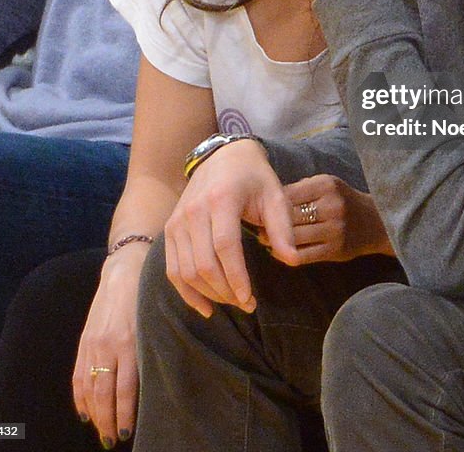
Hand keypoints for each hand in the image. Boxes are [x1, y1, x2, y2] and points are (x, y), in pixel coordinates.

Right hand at [73, 246, 147, 446]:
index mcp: (129, 341)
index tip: (129, 432)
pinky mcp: (84, 340)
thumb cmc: (147, 296)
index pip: (126, 388)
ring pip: (90, 388)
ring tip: (102, 432)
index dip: (125, 413)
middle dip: (108, 421)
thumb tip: (158, 381)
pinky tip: (84, 412)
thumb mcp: (154, 321)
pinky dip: (80, 397)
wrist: (123, 269)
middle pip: (105, 393)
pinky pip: (78, 375)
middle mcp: (108, 345)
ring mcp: (93, 344)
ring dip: (94, 414)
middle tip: (113, 440)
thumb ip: (152, 349)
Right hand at [163, 138, 294, 315]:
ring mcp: (177, 221)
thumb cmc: (254, 177)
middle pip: (203, 263)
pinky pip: (171, 269)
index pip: (225, 246)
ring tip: (233, 302)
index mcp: (221, 198)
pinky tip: (205, 307)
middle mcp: (194, 210)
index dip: (236, 276)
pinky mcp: (170, 230)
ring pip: (186, 270)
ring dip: (208, 294)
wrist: (223, 157)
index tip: (250, 299)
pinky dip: (186, 292)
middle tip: (247, 304)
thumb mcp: (274, 195)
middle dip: (225, 291)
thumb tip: (292, 261)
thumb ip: (283, 228)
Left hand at [257, 175, 394, 262]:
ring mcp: (334, 230)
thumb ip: (301, 189)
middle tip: (256, 226)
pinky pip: (303, 255)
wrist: (375, 222)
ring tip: (264, 238)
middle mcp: (332, 206)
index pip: (288, 194)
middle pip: (289, 217)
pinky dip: (286, 254)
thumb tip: (268, 199)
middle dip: (269, 223)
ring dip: (274, 240)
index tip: (258, 208)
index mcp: (326, 185)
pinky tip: (278, 251)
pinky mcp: (335, 251)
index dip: (270, 203)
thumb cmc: (342, 200)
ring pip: (293, 237)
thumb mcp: (327, 184)